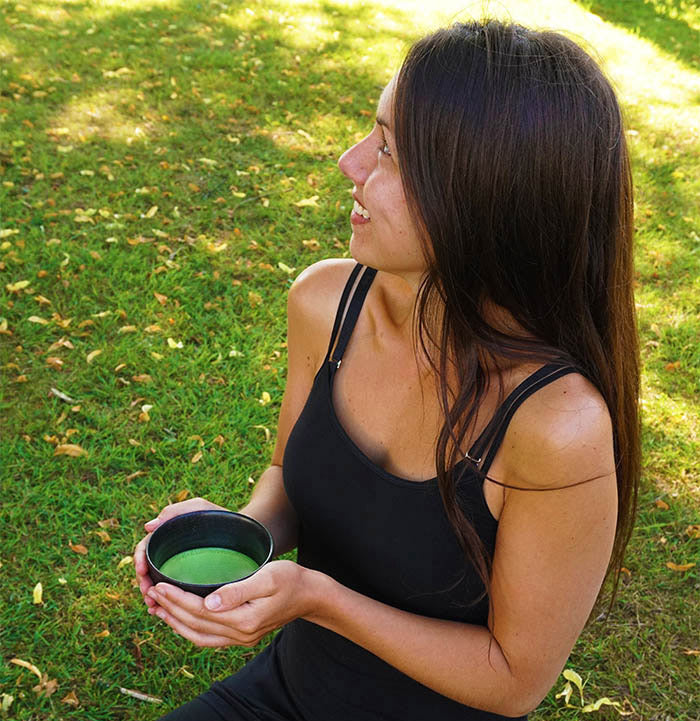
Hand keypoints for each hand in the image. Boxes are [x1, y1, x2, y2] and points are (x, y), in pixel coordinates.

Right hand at [134, 497, 227, 608]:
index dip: (139, 560)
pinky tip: (165, 612)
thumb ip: (176, 511)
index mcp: (169, 536)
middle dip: (144, 583)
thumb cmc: (221, 517)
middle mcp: (172, 553)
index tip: (141, 572)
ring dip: (153, 597)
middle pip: (149, 570)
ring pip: (160, 585)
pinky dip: (167, 603)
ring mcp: (181, 569)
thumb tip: (148, 527)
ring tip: (154, 607)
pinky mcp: (193, 582)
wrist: (246, 532)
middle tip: (147, 596)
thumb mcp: (200, 509)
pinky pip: (175, 595)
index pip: (146, 548)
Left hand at [146, 560, 321, 646]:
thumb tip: (209, 602)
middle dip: (171, 608)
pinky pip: (208, 638)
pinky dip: (190, 629)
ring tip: (158, 608)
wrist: (311, 595)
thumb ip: (238, 590)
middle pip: (195, 624)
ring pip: (199, 636)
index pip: (200, 611)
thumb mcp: (268, 577)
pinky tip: (181, 618)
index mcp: (244, 619)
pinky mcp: (242, 636)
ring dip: (176, 622)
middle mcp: (240, 634)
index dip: (177, 598)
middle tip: (151, 592)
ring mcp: (241, 639)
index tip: (159, 585)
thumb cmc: (291, 579)